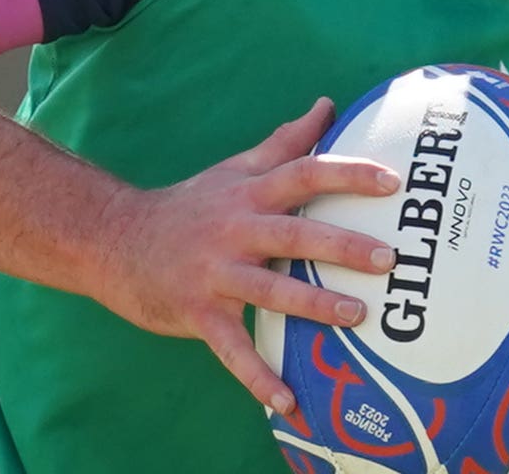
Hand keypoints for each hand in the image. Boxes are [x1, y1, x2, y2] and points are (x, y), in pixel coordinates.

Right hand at [94, 97, 399, 413]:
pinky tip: (289, 402)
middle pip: (295, 233)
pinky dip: (259, 378)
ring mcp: (215, 273)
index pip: (303, 173)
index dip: (347, 174)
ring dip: (315, 305)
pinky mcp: (198, 313)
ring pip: (271, 290)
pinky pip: (233, 350)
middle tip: (390, 258)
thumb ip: (283, 143)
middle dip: (343, 246)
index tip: (392, 181)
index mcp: (248, 193)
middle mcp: (234, 229)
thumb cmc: (189, 205)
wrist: (115, 241)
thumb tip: (326, 106)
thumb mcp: (233, 169)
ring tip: (358, 316)